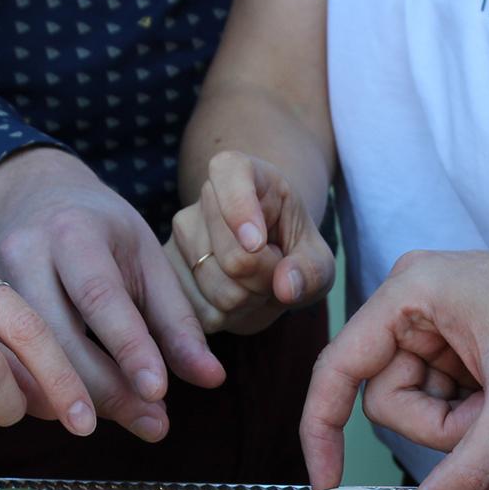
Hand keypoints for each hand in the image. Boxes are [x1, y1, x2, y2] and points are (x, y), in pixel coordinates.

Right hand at [0, 148, 225, 442]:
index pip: (101, 297)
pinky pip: (1, 363)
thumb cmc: (103, 232)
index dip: (130, 349)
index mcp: (73, 232)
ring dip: (73, 402)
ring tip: (127, 420)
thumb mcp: (148, 262)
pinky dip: (39, 397)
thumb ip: (178, 324)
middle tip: (154, 425)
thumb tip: (213, 380)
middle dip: (106, 390)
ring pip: (23, 357)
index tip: (159, 393)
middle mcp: (22, 252)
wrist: (31, 195)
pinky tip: (75, 411)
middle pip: (58, 336)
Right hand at [167, 152, 334, 335]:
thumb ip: (312, 269)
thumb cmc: (292, 246)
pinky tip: (237, 300)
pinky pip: (206, 314)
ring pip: (223, 293)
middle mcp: (204, 199)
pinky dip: (231, 318)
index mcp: (239, 171)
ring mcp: (181, 238)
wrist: (267, 256)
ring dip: (251, 301)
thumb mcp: (317, 255)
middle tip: (275, 269)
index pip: (230, 177)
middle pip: (237, 260)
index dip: (241, 212)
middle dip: (268, 280)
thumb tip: (286, 287)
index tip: (257, 242)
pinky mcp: (171, 276)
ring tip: (256, 282)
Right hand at [301, 245, 488, 489]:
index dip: (322, 430)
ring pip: (414, 405)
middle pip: (386, 398)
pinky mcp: (449, 338)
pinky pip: (438, 397)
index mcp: (408, 293)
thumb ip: (466, 468)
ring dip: (459, 423)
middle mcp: (408, 301)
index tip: (326, 483)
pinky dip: (471, 412)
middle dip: (439, 426)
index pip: (338, 370)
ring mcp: (428, 319)